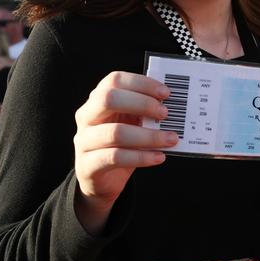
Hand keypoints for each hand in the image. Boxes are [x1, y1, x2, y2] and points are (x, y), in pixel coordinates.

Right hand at [73, 72, 177, 231]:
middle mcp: (87, 117)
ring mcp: (84, 141)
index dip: (141, 83)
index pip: (114, 80)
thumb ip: (145, 113)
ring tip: (171, 139)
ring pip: (115, 132)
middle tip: (166, 113)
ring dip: (149, 136)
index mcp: (98, 101)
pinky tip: (159, 157)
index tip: (165, 93)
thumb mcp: (133, 124)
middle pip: (108, 99)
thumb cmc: (121, 146)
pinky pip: (116, 157)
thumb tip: (175, 105)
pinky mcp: (88, 165)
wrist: (102, 180)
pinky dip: (141, 157)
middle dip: (142, 103)